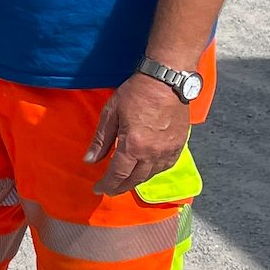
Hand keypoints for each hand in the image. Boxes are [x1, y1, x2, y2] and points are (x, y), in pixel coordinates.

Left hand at [84, 74, 191, 195]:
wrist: (167, 80)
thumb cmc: (136, 93)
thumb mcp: (111, 113)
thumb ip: (101, 140)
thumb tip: (90, 160)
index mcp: (133, 145)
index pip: (118, 174)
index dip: (107, 185)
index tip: (98, 189)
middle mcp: (152, 153)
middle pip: (134, 179)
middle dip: (120, 187)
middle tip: (110, 189)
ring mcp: (168, 150)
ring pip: (150, 175)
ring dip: (136, 181)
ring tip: (125, 182)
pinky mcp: (179, 145)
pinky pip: (165, 167)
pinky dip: (153, 172)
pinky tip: (145, 171)